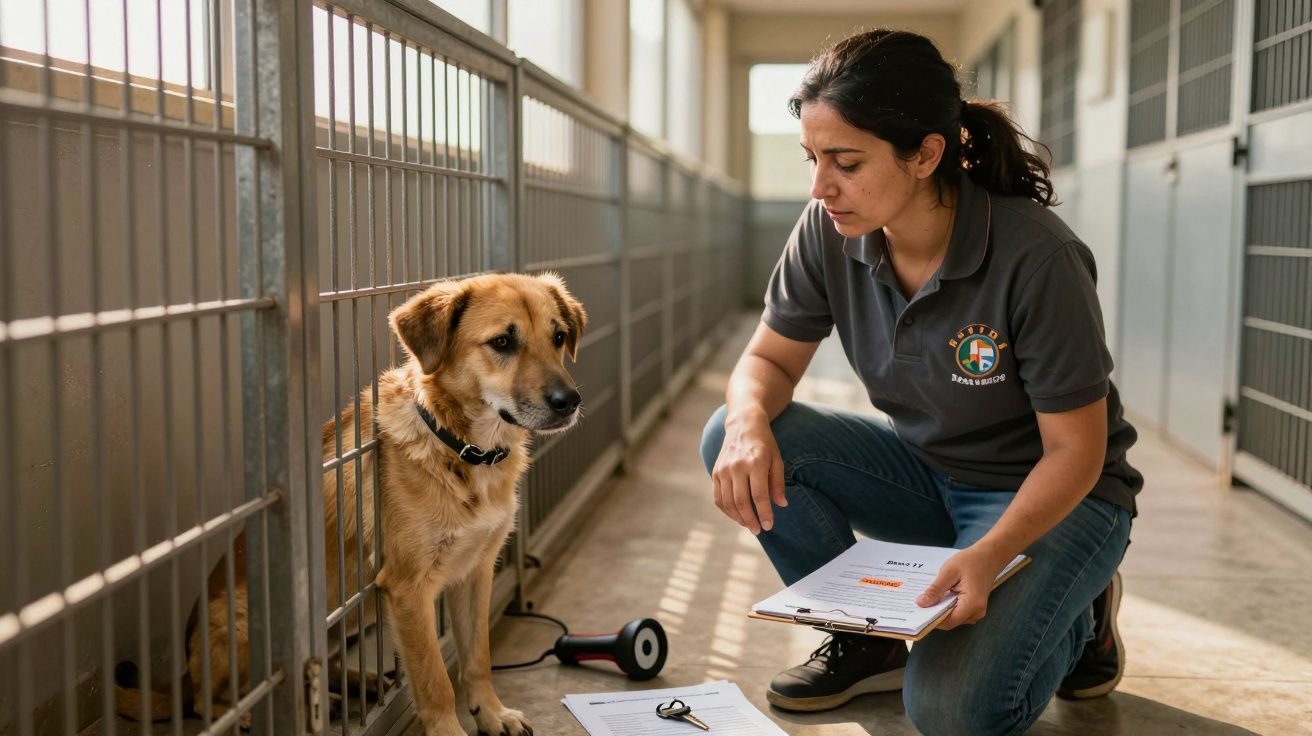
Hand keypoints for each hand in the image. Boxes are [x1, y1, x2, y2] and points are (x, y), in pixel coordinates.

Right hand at [711, 406, 787, 533]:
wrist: (743, 425)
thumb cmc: (765, 443)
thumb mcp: (777, 459)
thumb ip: (778, 483)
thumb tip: (781, 505)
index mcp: (755, 462)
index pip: (759, 495)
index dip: (764, 513)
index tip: (769, 526)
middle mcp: (736, 466)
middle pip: (741, 501)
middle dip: (750, 520)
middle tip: (758, 530)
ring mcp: (723, 469)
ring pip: (728, 502)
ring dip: (738, 518)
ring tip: (749, 525)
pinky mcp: (715, 472)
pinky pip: (718, 498)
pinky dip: (726, 510)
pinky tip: (737, 516)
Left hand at [915, 545, 1009, 629]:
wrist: (989, 556)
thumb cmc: (971, 561)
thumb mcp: (949, 572)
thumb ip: (935, 590)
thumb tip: (921, 604)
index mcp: (972, 604)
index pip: (948, 621)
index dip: (932, 619)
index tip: (918, 612)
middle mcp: (976, 612)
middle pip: (950, 621)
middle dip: (935, 613)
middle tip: (920, 602)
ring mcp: (977, 611)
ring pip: (953, 617)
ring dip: (941, 610)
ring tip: (930, 597)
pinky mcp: (974, 607)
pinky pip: (958, 611)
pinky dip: (948, 606)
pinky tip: (940, 596)